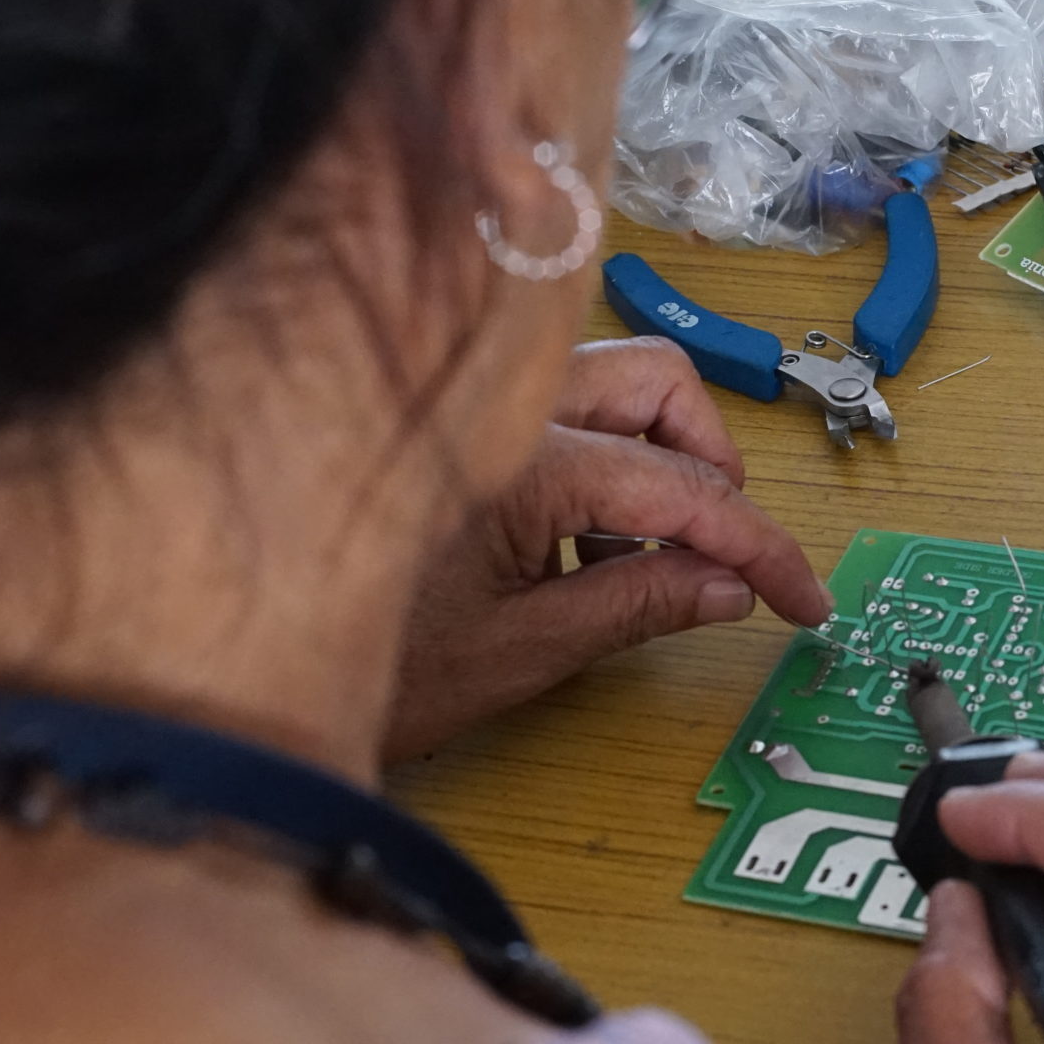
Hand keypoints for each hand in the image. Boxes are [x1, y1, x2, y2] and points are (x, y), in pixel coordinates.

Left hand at [386, 339, 831, 759]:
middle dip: (716, 467)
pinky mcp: (455, 427)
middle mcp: (506, 410)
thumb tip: (728, 586)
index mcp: (532, 464)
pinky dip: (605, 466)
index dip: (762, 550)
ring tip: (645, 559)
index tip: (803, 599)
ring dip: (662, 459)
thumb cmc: (359, 657)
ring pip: (616, 385)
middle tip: (720, 555)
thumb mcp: (523, 652)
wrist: (240, 659)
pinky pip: (563, 412)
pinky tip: (581, 549)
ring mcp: (478, 410)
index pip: (690, 493)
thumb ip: (638, 606)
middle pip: (664, 386)